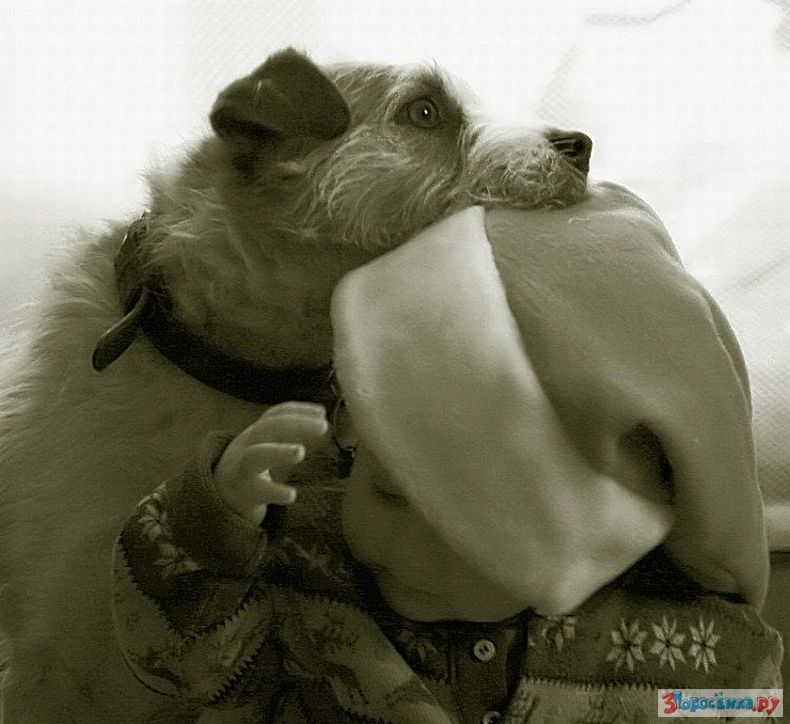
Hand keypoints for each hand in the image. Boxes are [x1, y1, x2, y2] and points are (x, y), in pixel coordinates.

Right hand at [214, 402, 328, 524]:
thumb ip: (285, 430)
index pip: (274, 415)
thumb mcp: (262, 443)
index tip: (322, 412)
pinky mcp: (243, 494)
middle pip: (267, 428)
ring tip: (300, 451)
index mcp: (254, 435)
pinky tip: (291, 495)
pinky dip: (275, 492)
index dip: (298, 410)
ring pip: (255, 456)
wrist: (217, 498)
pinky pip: (258, 491)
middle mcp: (246, 447)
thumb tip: (320, 413)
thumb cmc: (249, 467)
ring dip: (278, 451)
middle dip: (296, 424)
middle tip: (324, 427)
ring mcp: (242, 470)